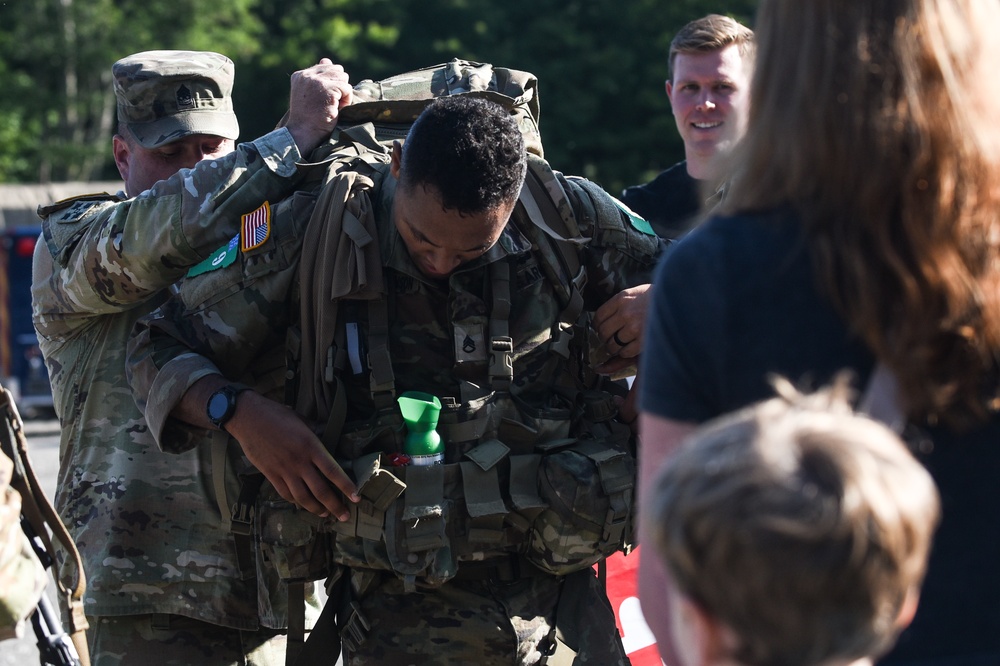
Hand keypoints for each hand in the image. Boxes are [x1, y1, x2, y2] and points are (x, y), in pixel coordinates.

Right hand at [226, 391, 358, 519]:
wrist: (248, 417)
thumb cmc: (276, 414)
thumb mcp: (302, 420)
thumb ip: (316, 431)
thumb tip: (328, 434)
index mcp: (311, 446)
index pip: (333, 471)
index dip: (346, 486)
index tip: (356, 497)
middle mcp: (299, 461)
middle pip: (321, 490)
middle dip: (335, 506)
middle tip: (344, 516)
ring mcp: (284, 470)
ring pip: (303, 497)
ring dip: (316, 508)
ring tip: (325, 514)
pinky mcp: (270, 474)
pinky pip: (286, 493)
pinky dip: (296, 502)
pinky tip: (303, 504)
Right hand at [285, 58, 354, 154]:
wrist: (303, 132)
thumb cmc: (308, 118)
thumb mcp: (310, 93)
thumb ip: (318, 77)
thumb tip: (327, 60)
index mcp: (300, 75)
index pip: (326, 66)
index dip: (332, 83)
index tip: (324, 98)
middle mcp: (307, 75)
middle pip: (337, 70)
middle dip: (338, 86)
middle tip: (331, 103)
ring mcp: (316, 81)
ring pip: (343, 78)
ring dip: (343, 93)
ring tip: (333, 106)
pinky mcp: (327, 89)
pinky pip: (347, 88)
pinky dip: (346, 100)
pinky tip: (337, 109)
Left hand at [593, 284, 651, 373]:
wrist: (679, 301)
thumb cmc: (657, 298)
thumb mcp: (636, 293)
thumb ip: (619, 304)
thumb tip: (603, 320)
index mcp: (622, 298)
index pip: (599, 316)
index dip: (598, 325)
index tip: (601, 328)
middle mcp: (625, 312)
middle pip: (603, 332)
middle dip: (605, 338)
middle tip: (611, 338)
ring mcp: (634, 327)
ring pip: (612, 345)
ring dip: (614, 348)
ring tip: (621, 344)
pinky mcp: (643, 340)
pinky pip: (625, 352)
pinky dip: (625, 353)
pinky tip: (631, 347)